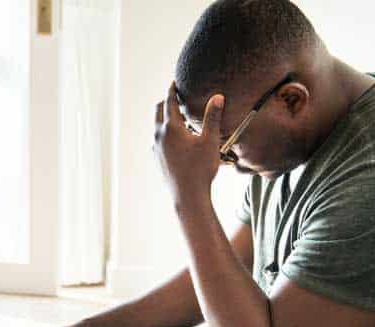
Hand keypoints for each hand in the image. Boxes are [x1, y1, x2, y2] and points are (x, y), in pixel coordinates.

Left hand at [153, 82, 225, 207]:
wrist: (188, 196)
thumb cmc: (200, 169)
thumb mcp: (210, 140)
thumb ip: (212, 117)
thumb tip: (218, 97)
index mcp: (171, 128)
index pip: (169, 101)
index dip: (172, 89)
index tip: (175, 82)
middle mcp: (159, 136)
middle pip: (159, 111)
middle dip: (167, 102)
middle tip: (178, 98)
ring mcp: (156, 149)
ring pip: (157, 127)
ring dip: (167, 119)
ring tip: (182, 119)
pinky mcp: (157, 159)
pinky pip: (158, 141)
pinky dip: (166, 134)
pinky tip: (179, 141)